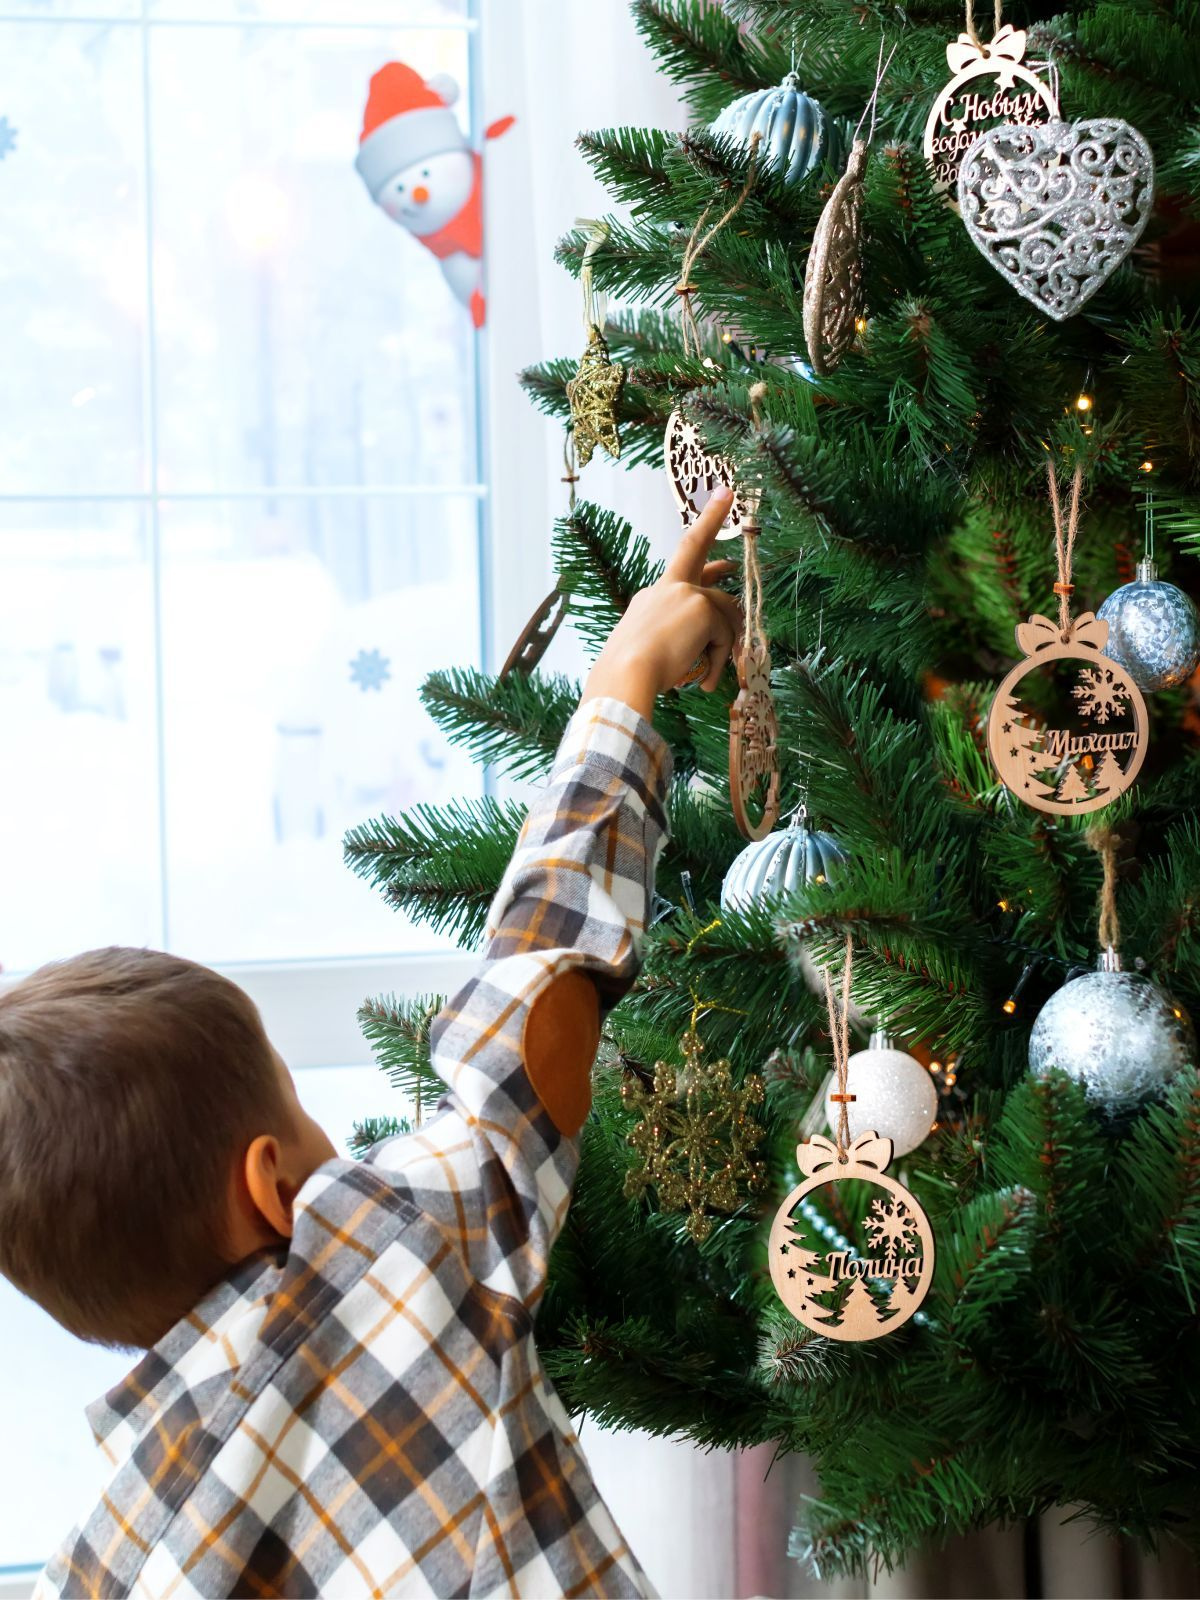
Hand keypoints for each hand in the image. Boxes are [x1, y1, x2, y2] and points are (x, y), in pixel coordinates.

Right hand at [579, 488, 743, 720]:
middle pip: (703, 563)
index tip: (720, 500)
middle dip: (715, 532)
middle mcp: (667, 587)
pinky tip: (707, 680)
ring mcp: (685, 593)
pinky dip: (720, 659)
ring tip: (709, 677)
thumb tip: (706, 645)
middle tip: (732, 525)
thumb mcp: (653, 650)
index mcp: (652, 597)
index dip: (703, 528)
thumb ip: (679, 639)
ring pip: (725, 613)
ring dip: (724, 646)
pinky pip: (726, 635)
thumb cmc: (630, 673)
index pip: (681, 559)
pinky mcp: (702, 608)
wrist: (625, 675)